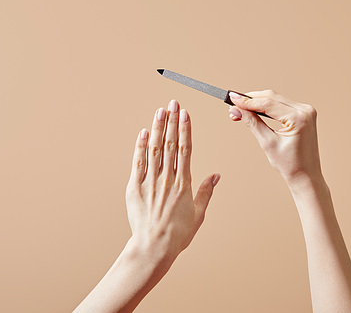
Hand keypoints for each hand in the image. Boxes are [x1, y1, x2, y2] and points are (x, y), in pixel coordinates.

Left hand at [126, 100, 219, 260]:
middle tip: (173, 103)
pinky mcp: (135, 188)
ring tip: (160, 111)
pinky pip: (138, 163)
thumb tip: (216, 176)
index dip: (185, 129)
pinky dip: (140, 147)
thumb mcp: (198, 214)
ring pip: (154, 149)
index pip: (185, 149)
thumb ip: (206, 192)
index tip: (186, 114)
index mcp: (183, 184)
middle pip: (170, 144)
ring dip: (157, 128)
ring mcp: (150, 182)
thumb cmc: (178, 233)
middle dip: (172, 121)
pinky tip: (143, 133)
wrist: (154, 247)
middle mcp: (167, 179)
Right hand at [228, 90, 321, 182]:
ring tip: (240, 109)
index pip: (268, 104)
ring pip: (276, 99)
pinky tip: (254, 110)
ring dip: (257, 102)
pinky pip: (282, 105)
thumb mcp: (268, 143)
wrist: (306, 176)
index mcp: (299, 118)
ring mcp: (306, 111)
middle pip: (272, 98)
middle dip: (251, 100)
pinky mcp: (304, 114)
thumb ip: (252, 123)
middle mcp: (305, 110)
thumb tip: (236, 110)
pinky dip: (267, 107)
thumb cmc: (290, 165)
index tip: (232, 99)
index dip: (247, 101)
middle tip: (233, 105)